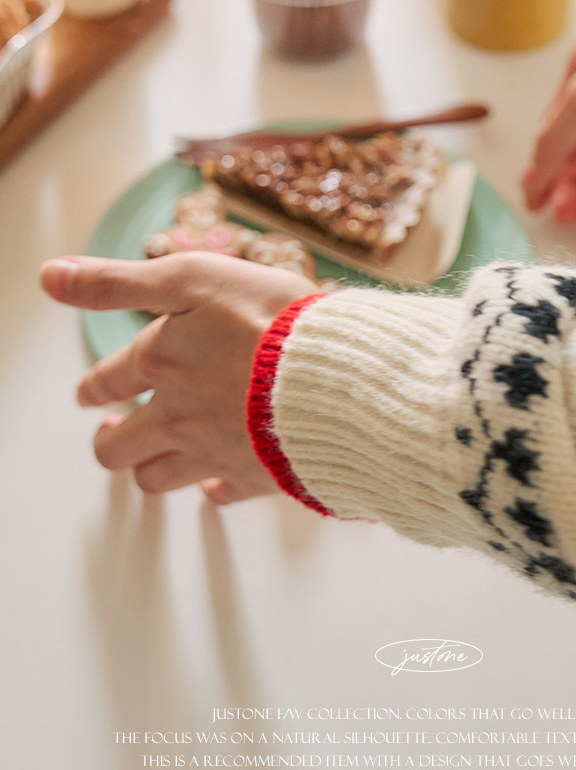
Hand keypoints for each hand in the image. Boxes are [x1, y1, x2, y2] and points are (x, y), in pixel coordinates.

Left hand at [41, 250, 307, 502]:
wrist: (332, 377)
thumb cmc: (267, 318)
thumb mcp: (188, 278)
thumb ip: (117, 281)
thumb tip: (50, 278)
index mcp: (160, 364)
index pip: (107, 383)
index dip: (92, 389)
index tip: (87, 396)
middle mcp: (176, 415)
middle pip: (119, 446)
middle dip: (108, 440)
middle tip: (107, 435)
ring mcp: (212, 451)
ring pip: (158, 477)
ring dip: (147, 468)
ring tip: (146, 461)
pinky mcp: (252, 475)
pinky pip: (220, 491)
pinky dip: (212, 487)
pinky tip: (213, 481)